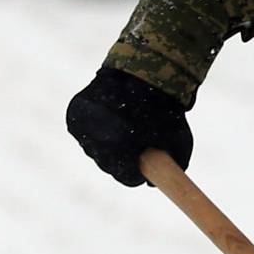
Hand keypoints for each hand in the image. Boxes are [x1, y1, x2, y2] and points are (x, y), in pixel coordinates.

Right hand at [65, 65, 193, 188]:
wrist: (142, 71)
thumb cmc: (162, 107)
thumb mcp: (178, 139)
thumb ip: (173, 166)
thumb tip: (154, 182)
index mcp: (120, 147)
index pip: (127, 177)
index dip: (138, 173)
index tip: (145, 165)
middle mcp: (97, 139)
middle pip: (109, 164)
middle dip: (122, 159)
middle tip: (135, 145)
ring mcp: (83, 127)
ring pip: (95, 149)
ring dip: (108, 144)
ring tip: (124, 126)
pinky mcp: (75, 115)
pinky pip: (86, 133)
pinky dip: (97, 129)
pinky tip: (110, 119)